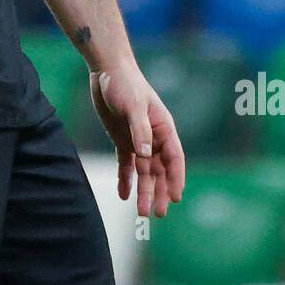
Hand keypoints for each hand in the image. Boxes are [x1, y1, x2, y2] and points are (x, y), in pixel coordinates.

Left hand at [89, 59, 184, 216]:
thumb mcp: (133, 106)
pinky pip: (126, 165)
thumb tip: (147, 154)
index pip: (174, 159)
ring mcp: (139, 140)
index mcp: (164, 128)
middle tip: (158, 214)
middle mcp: (154, 137)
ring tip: (142, 213)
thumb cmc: (125, 84)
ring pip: (144, 172)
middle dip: (160, 192)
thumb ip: (140, 130)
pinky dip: (125, 180)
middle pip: (160, 170)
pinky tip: (124, 195)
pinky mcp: (123, 140)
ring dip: (144, 191)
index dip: (176, 179)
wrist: (107, 71)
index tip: (176, 198)